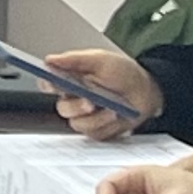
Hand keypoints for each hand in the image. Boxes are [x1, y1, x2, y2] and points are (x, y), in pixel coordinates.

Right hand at [43, 47, 158, 139]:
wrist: (146, 91)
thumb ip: (75, 59)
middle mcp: (75, 100)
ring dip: (95, 118)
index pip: (49, 83)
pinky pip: (94, 133)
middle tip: (89, 102)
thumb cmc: (123, 73)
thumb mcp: (100, 60)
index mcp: (70, 80)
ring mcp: (85, 117)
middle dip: (75, 107)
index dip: (46, 84)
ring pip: (78, 124)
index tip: (51, 83)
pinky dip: (106, 125)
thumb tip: (50, 60)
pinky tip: (115, 116)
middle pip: (63, 108)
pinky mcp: (97, 130)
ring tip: (112, 110)